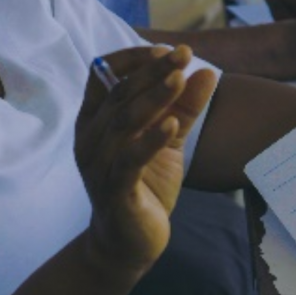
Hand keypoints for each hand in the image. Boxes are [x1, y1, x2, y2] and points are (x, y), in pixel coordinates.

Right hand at [74, 46, 217, 274]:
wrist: (129, 244)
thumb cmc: (145, 185)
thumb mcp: (167, 140)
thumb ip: (184, 107)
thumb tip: (206, 72)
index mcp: (94, 120)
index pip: (103, 75)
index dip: (133, 59)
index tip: (168, 49)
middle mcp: (89, 139)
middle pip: (118, 95)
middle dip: (151, 72)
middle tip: (182, 54)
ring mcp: (98, 166)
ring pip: (123, 123)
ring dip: (152, 99)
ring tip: (179, 79)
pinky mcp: (113, 192)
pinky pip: (129, 161)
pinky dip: (150, 140)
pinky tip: (172, 125)